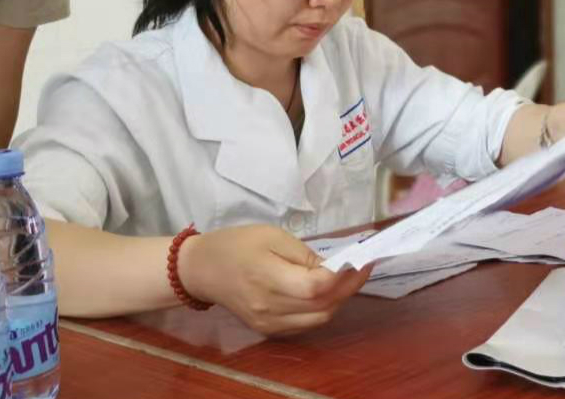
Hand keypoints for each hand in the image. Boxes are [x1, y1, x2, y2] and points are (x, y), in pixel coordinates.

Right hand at [176, 224, 371, 335]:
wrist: (202, 269)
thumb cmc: (236, 245)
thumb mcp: (271, 236)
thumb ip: (304, 254)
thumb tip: (334, 267)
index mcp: (268, 278)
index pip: (317, 288)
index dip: (344, 276)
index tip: (362, 259)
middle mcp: (269, 308)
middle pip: (323, 307)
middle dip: (348, 287)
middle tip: (362, 267)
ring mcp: (269, 323)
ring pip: (318, 320)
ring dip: (338, 301)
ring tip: (347, 278)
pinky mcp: (268, 329)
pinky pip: (305, 325)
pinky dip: (321, 310)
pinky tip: (326, 293)